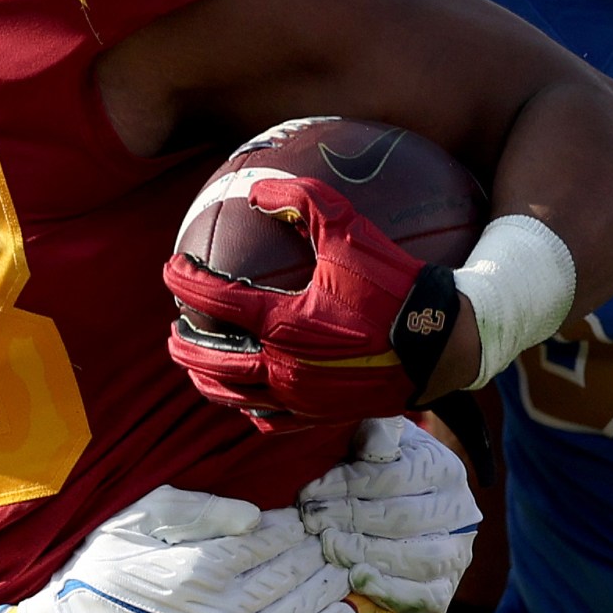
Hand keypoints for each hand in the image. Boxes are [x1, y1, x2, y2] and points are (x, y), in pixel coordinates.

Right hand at [13, 485, 355, 612]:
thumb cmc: (96, 578)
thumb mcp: (133, 522)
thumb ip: (196, 511)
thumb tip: (256, 515)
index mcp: (201, 566)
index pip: (272, 537)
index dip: (296, 522)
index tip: (310, 512)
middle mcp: (225, 611)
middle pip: (292, 572)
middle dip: (317, 550)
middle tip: (334, 536)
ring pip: (298, 611)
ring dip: (326, 587)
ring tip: (342, 568)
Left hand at [164, 176, 450, 429]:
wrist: (442, 343)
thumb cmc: (395, 284)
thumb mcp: (351, 230)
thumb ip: (303, 201)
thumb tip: (256, 191)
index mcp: (282, 323)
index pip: (214, 301)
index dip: (184, 282)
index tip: (170, 268)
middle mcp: (283, 367)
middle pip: (212, 361)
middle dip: (183, 345)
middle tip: (172, 329)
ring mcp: (300, 398)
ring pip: (234, 396)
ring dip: (206, 380)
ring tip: (195, 365)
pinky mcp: (321, 417)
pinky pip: (270, 421)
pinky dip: (248, 409)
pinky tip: (245, 398)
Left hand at [297, 418, 479, 612]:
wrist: (404, 509)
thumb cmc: (378, 472)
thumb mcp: (375, 443)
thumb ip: (374, 436)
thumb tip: (375, 435)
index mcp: (443, 468)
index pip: (393, 477)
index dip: (346, 485)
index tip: (308, 493)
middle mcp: (460, 510)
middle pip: (403, 518)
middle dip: (350, 519)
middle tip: (312, 521)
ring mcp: (458, 552)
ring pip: (418, 557)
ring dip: (367, 552)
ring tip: (329, 545)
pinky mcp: (448, 588)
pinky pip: (426, 596)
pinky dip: (391, 590)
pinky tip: (357, 578)